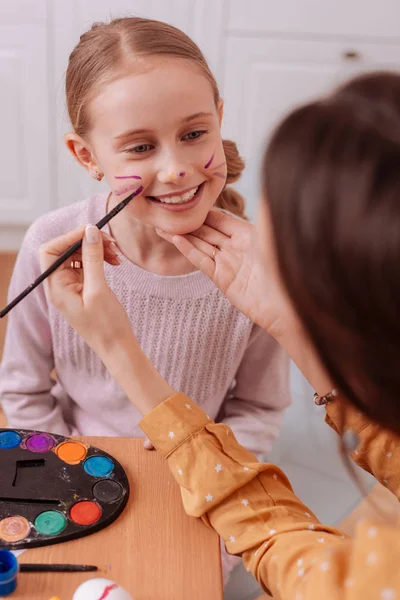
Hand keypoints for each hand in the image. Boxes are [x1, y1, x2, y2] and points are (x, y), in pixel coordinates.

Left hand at [39, 225, 132, 361]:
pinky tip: (114, 262)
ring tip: (116, 255)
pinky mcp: (83, 289)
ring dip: (96, 250)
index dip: (69, 237)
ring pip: (78, 256)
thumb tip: (89, 231)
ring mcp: (71, 287)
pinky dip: (100, 260)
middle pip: (65, 251)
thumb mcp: (99, 289)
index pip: (50, 251)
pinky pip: (87, 266)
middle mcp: (59, 286)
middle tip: (110, 243)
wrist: (118, 348)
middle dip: (87, 242)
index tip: (91, 232)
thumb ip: (92, 258)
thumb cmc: (107, 325)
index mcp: (56, 287)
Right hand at [157, 209, 288, 335]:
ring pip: (200, 246)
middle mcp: (236, 248)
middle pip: (207, 232)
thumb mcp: (271, 232)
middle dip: (187, 223)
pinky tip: (176, 239)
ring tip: (162, 226)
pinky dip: (189, 250)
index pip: (220, 219)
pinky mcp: (223, 280)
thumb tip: (260, 188)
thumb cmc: (285, 265)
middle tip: (167, 213)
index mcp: (248, 235)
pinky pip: (202, 261)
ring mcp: (228, 264)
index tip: (186, 201)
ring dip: (182, 236)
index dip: (203, 211)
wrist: (288, 303)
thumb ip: (260, 212)